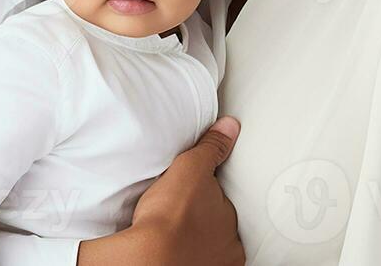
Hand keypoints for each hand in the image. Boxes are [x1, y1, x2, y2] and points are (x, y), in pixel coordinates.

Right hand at [79, 116, 243, 265]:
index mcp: (232, 228)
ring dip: (191, 236)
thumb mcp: (192, 168)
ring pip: (201, 247)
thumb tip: (230, 127)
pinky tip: (164, 244)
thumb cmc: (171, 217)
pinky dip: (179, 253)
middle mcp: (225, 253)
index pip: (225, 206)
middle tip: (181, 209)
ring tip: (171, 226)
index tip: (193, 193)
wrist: (148, 255)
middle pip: (215, 229)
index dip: (209, 196)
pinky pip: (186, 260)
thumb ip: (212, 148)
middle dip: (202, 218)